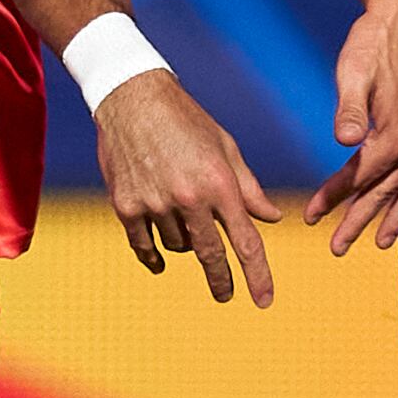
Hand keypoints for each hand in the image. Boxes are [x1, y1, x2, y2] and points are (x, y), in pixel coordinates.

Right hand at [98, 71, 281, 305]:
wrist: (132, 97)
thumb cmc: (186, 120)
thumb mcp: (225, 149)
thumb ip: (248, 189)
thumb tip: (271, 218)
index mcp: (219, 183)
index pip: (245, 241)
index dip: (257, 275)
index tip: (264, 300)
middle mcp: (188, 197)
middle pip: (210, 255)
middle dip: (221, 280)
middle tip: (226, 296)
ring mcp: (154, 203)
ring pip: (178, 245)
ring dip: (185, 240)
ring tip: (181, 212)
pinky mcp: (125, 206)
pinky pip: (144, 246)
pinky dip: (154, 255)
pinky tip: (160, 261)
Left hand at [303, 0, 397, 254]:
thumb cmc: (376, 37)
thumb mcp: (353, 70)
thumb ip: (349, 110)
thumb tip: (344, 142)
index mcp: (397, 131)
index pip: (362, 178)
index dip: (336, 198)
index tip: (313, 216)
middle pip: (388, 191)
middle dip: (361, 220)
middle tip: (338, 245)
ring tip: (383, 240)